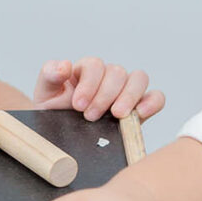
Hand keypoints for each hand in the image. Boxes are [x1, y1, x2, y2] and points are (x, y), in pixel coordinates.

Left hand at [33, 58, 164, 121]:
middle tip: (90, 116)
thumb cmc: (54, 112)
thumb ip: (49, 75)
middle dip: (104, 95)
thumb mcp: (45, 93)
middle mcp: (109, 77)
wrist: (62, 135)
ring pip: (139, 79)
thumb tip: (65, 65)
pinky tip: (140, 113)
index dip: (89, 85)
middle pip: (118, 72)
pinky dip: (152, 102)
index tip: (77, 106)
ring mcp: (126, 91)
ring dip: (128, 97)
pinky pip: (156, 97)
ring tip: (116, 115)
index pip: (95, 65)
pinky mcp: (139, 108)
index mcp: (87, 69)